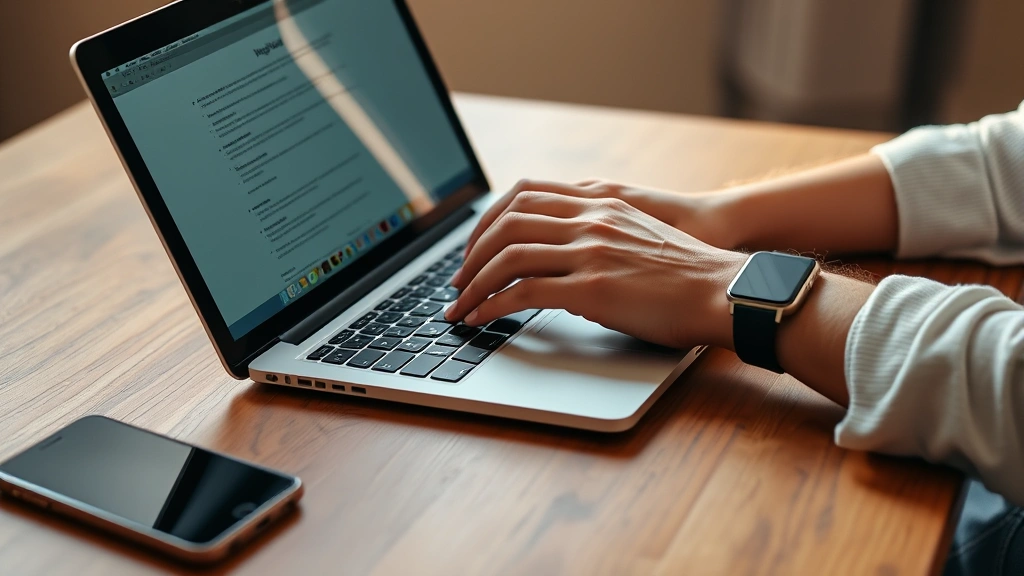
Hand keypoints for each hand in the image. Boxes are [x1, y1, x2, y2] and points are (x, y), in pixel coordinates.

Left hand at [446, 189, 746, 349]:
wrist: (726, 291)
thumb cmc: (688, 274)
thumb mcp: (637, 237)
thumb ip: (598, 238)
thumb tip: (561, 266)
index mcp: (599, 203)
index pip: (524, 194)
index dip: (487, 220)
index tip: (474, 246)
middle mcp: (590, 220)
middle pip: (506, 223)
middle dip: (472, 254)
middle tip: (458, 281)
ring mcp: (590, 252)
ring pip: (508, 257)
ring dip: (473, 284)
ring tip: (459, 307)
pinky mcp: (592, 289)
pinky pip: (524, 293)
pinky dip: (492, 306)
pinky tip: (481, 320)